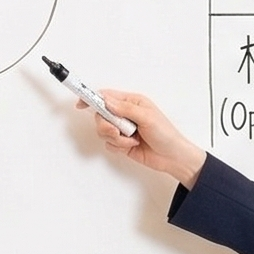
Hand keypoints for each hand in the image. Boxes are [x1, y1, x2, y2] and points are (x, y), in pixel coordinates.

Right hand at [92, 88, 206, 188]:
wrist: (172, 157)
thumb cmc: (166, 134)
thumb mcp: (147, 117)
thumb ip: (125, 109)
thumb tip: (106, 100)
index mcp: (132, 102)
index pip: (106, 96)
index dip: (92, 99)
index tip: (81, 104)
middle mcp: (125, 114)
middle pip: (100, 115)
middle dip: (106, 125)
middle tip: (117, 131)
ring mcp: (122, 129)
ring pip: (103, 131)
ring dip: (116, 138)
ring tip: (131, 140)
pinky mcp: (121, 143)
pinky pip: (108, 143)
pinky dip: (118, 147)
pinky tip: (131, 147)